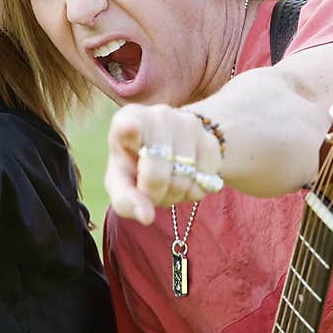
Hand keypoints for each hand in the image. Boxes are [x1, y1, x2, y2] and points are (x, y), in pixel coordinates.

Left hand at [104, 103, 221, 224]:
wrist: (168, 151)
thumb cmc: (135, 168)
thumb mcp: (120, 182)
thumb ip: (126, 200)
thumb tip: (147, 217)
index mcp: (128, 118)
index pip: (128, 123)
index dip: (129, 129)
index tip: (130, 127)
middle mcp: (159, 115)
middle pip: (156, 174)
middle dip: (153, 194)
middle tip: (148, 190)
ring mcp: (189, 124)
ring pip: (183, 181)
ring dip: (174, 195)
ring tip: (166, 183)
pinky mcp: (211, 141)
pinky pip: (203, 184)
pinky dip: (192, 193)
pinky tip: (184, 180)